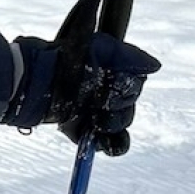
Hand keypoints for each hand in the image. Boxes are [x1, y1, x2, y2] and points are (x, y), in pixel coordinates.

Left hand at [4, 31, 158, 155]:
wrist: (40, 80)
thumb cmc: (69, 58)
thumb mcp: (101, 49)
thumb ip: (129, 56)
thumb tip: (154, 66)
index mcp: (110, 75)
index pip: (134, 87)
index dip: (127, 90)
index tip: (114, 84)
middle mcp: (103, 94)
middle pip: (128, 109)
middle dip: (118, 107)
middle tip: (101, 101)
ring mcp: (94, 114)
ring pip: (120, 126)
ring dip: (113, 123)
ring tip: (97, 117)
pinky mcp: (82, 130)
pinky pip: (107, 144)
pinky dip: (110, 144)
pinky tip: (101, 139)